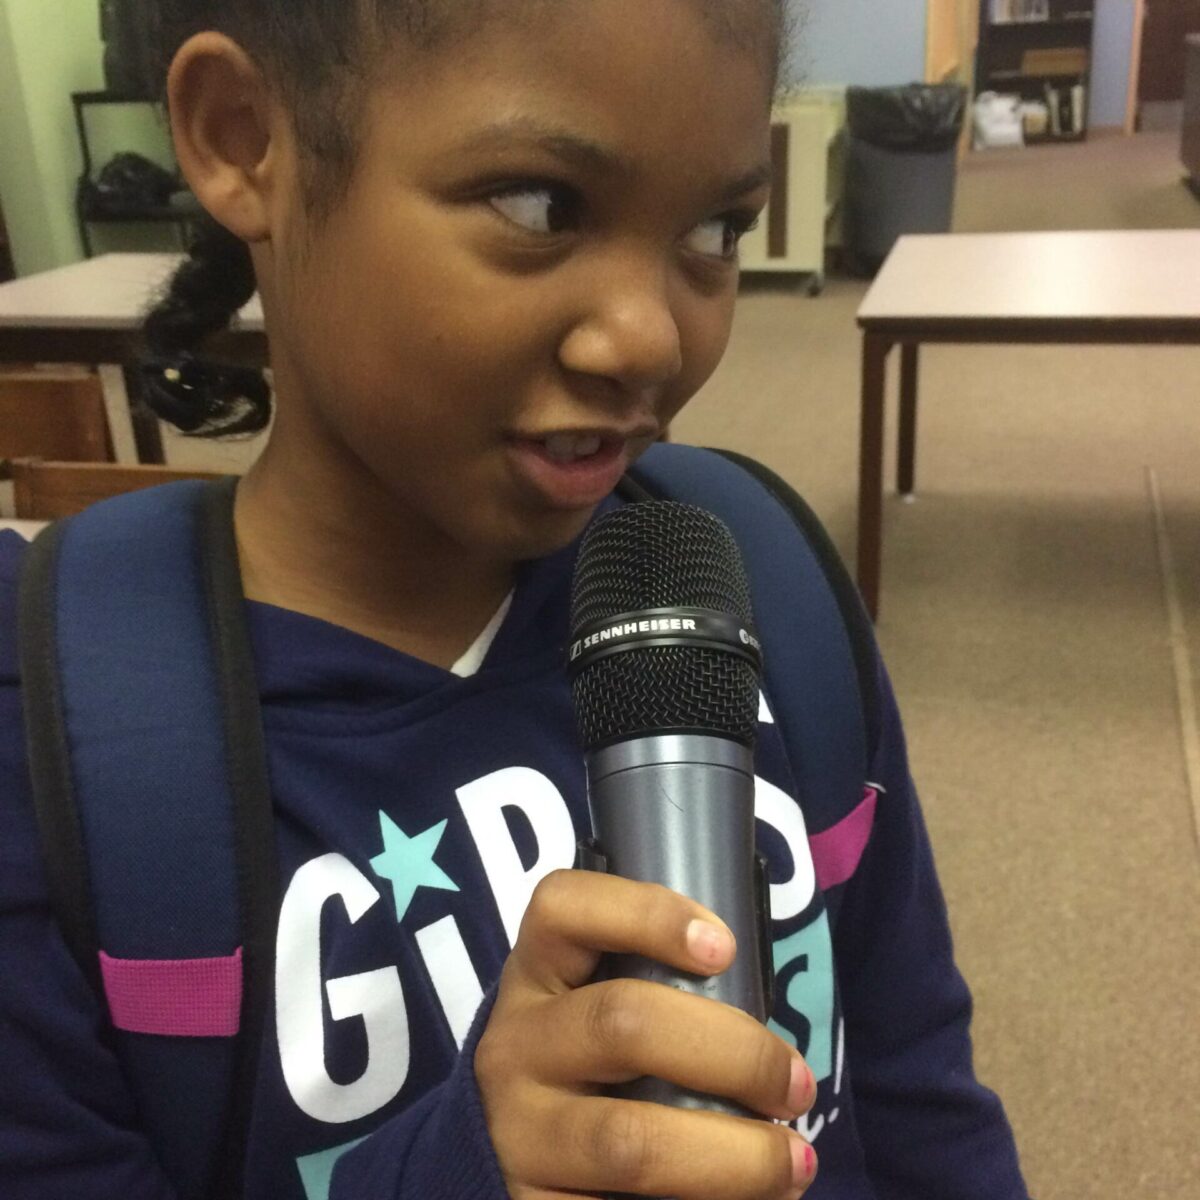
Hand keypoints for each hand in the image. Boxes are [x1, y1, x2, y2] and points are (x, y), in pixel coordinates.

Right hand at [475, 870, 817, 1199]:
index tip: (726, 947)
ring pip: (629, 1140)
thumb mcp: (602, 1001)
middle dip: (735, 1054)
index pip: (565, 908)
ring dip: (733, 1157)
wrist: (514, 1150)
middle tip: (797, 1085)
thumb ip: (663, 993)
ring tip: (794, 1161)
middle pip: (623, 1021)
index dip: (647, 914)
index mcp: (538, 971)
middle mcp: (516, 1041)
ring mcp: (517, 1128)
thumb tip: (774, 1038)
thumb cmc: (595, 1058)